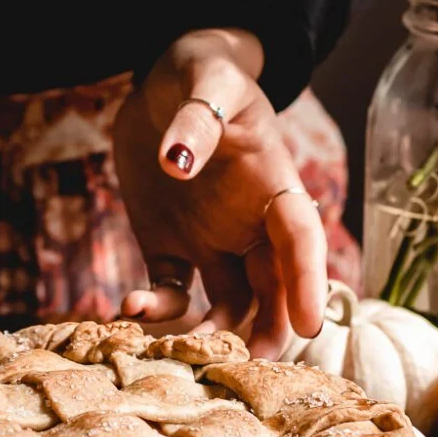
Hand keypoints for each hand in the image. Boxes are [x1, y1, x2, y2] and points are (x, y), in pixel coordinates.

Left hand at [111, 28, 326, 355]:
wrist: (163, 82)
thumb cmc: (203, 73)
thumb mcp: (207, 82)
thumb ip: (197, 119)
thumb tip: (177, 161)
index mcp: (276, 187)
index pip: (302, 239)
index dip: (309, 281)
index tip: (309, 323)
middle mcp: (251, 225)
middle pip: (274, 288)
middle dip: (268, 328)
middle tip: (249, 363)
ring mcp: (213, 242)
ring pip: (228, 304)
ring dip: (212, 330)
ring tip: (184, 348)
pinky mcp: (171, 249)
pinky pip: (172, 291)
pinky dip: (156, 309)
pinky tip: (128, 310)